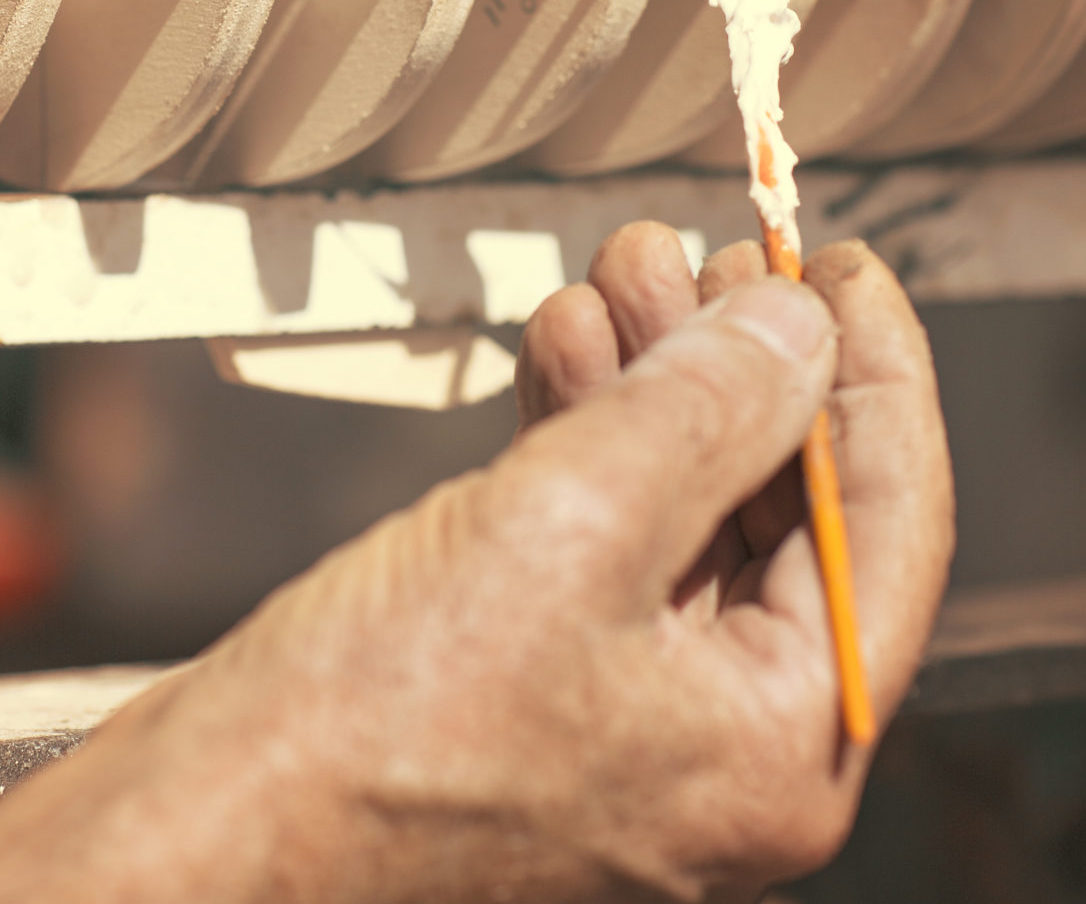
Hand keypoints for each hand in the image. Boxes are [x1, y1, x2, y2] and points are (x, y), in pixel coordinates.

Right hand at [0, 224, 953, 902]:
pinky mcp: (529, 695)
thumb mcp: (571, 527)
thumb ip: (706, 412)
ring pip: (682, 517)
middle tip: (704, 251)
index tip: (846, 266)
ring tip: (615, 271)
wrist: (198, 836)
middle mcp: (720, 753)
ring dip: (653, 383)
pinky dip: (582, 441)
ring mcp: (622, 727)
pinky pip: (597, 548)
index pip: (887, 531)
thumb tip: (796, 331)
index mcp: (779, 752)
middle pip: (781, 515)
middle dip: (738, 363)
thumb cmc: (371, 733)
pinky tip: (558, 351)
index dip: (876, 377)